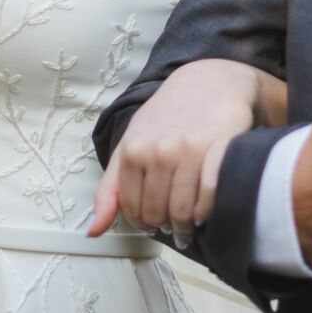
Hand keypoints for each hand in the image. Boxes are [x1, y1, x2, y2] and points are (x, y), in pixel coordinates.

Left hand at [87, 59, 275, 241]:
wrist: (208, 81)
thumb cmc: (167, 116)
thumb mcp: (130, 143)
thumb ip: (110, 188)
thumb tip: (93, 231)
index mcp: (133, 151)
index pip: (131, 209)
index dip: (141, 222)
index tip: (151, 221)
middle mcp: (159, 151)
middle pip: (157, 213)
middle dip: (164, 226)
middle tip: (173, 226)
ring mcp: (190, 151)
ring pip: (182, 210)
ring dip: (185, 225)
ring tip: (188, 223)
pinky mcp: (219, 150)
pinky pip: (210, 196)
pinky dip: (207, 211)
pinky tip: (205, 209)